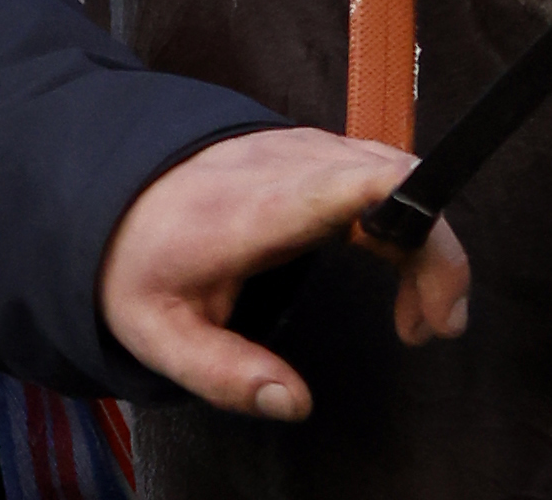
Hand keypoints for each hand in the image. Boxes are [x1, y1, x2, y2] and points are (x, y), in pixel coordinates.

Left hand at [97, 128, 469, 417]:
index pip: (351, 185)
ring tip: (422, 318)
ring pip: (397, 173)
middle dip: (436, 251)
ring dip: (425, 241)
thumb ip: (226, 375)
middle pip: (395, 179)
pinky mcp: (313, 149)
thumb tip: (293, 403)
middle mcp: (292, 162)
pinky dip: (406, 223)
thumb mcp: (161, 336)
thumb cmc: (140, 261)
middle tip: (438, 327)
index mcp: (260, 207)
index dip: (407, 212)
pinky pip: (380, 173)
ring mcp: (305, 147)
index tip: (432, 278)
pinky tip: (402, 275)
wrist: (113, 190)